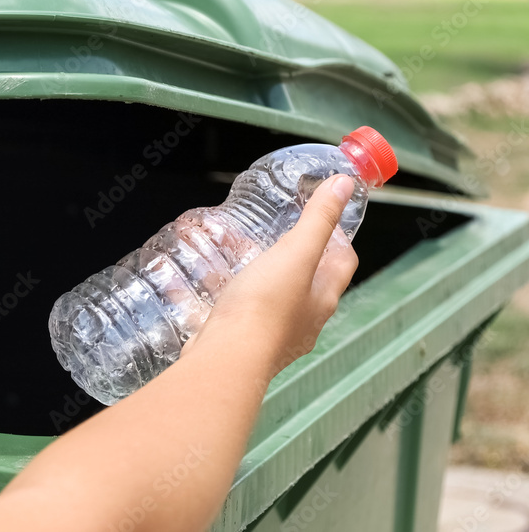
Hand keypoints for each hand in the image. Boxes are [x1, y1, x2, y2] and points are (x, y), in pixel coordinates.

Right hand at [189, 174, 358, 371]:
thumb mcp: (296, 254)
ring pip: (267, 295)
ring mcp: (270, 333)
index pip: (342, 263)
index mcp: (322, 299)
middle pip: (304, 280)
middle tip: (273, 230)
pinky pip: (234, 310)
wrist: (226, 359)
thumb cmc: (264, 310)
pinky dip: (221, 292)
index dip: (338, 238)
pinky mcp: (240, 340)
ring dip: (253, 272)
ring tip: (232, 250)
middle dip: (290, 254)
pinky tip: (201, 280)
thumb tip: (344, 186)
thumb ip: (318, 220)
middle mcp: (302, 320)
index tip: (325, 219)